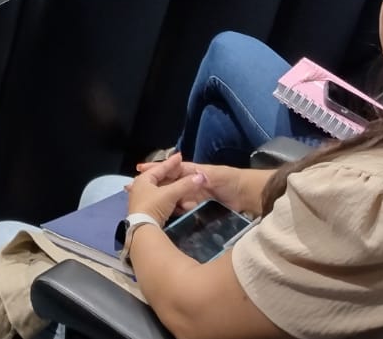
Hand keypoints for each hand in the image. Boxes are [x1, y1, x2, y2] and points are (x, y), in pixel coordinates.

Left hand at [127, 153, 208, 221]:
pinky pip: (159, 201)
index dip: (171, 162)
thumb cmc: (154, 206)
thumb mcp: (170, 194)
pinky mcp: (146, 211)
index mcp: (143, 179)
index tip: (180, 156)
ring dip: (169, 188)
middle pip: (158, 179)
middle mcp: (140, 187)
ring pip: (159, 190)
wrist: (142, 230)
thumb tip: (202, 176)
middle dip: (169, 174)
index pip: (160, 168)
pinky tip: (173, 200)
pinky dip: (167, 199)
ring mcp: (142, 200)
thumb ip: (185, 185)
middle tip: (178, 168)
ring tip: (178, 184)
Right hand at [134, 155, 255, 214]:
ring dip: (160, 198)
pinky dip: (173, 209)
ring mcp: (195, 196)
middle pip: (168, 183)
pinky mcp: (200, 208)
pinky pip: (183, 208)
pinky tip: (163, 213)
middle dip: (152, 185)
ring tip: (144, 203)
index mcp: (193, 171)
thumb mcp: (216, 175)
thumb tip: (185, 178)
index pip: (170, 169)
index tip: (138, 170)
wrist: (248, 195)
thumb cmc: (231, 181)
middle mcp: (191, 182)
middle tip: (133, 189)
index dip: (155, 169)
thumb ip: (200, 176)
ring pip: (173, 196)